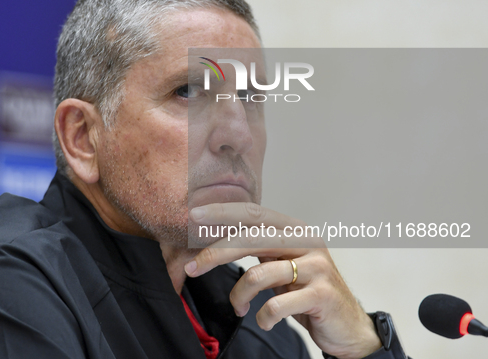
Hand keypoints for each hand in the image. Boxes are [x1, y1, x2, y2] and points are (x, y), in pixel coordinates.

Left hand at [185, 202, 380, 358]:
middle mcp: (307, 241)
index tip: (194, 216)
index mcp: (294, 230)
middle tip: (192, 268)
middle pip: (250, 238)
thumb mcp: (281, 265)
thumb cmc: (306, 292)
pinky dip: (262, 317)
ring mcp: (316, 266)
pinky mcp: (322, 294)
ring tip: (239, 308)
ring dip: (239, 296)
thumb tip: (213, 239)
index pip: (253, 214)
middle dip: (215, 253)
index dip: (222, 213)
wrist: (347, 326)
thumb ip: (258, 249)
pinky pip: (276, 305)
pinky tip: (265, 320)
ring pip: (258, 275)